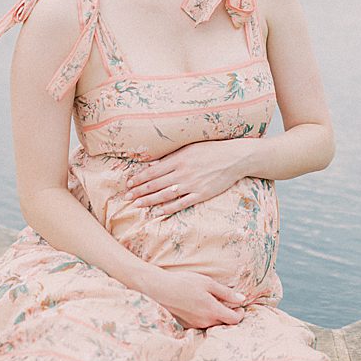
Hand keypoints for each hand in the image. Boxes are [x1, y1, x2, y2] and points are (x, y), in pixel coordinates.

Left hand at [126, 139, 251, 216]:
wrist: (234, 158)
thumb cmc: (211, 150)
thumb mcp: (189, 148)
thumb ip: (172, 157)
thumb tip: (154, 164)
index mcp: (179, 159)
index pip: (153, 171)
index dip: (139, 178)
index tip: (129, 183)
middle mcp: (183, 172)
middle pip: (156, 184)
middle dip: (139, 191)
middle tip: (127, 197)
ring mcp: (192, 185)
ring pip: (165, 195)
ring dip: (149, 200)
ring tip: (137, 205)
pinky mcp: (201, 194)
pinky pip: (181, 203)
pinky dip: (168, 208)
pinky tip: (157, 212)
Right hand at [147, 265, 247, 329]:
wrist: (161, 289)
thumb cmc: (185, 282)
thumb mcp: (208, 283)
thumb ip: (226, 293)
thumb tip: (242, 299)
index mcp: (212, 310)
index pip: (234, 320)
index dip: (240, 314)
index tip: (240, 307)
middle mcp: (205, 321)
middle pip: (224, 324)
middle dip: (230, 316)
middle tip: (229, 304)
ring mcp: (195, 325)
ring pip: (213, 325)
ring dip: (218, 317)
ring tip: (214, 304)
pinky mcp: (187, 325)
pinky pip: (202, 324)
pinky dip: (206, 318)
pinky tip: (201, 307)